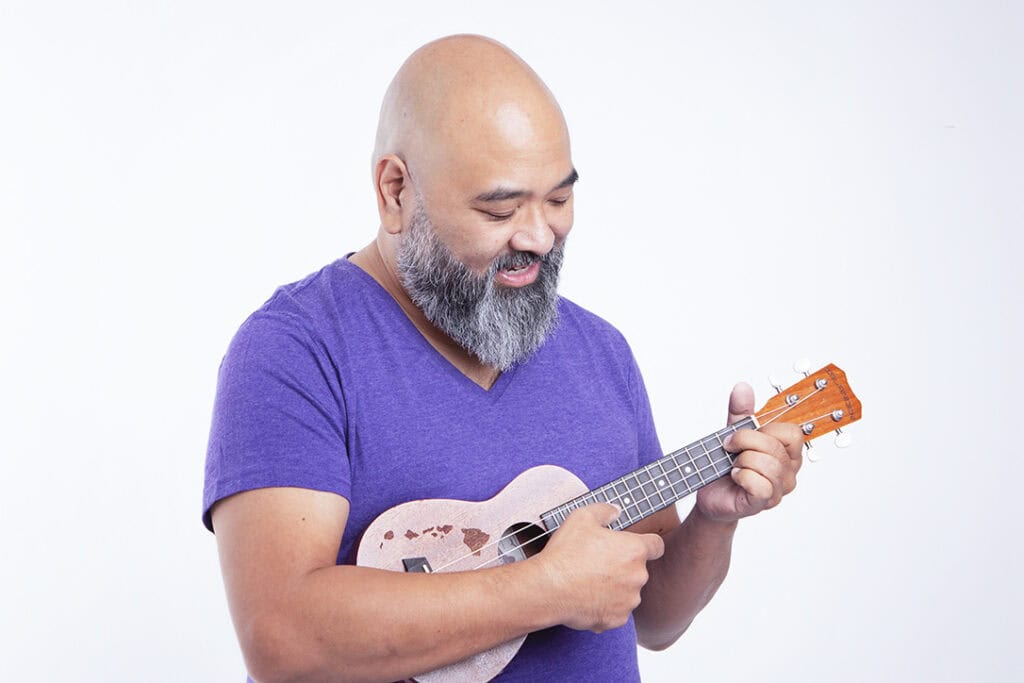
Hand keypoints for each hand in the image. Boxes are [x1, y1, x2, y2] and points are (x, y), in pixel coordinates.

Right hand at [533, 503, 664, 632]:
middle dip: (623, 567)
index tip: (636, 546)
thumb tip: (616, 511)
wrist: (548, 588)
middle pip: (638, 570)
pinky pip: (616, 611)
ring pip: (628, 592)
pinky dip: (606, 606)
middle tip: (598, 563)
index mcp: (634, 550)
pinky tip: (586, 598)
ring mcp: (629, 600)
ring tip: (589, 582)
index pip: (657, 545)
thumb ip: (605, 511)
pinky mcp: (617, 619)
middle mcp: (638, 576)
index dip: (648, 544)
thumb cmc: (566, 553)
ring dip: (616, 587)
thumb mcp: (582, 517)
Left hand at [695, 383, 802, 523]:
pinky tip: (735, 477)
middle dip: (745, 441)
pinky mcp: (762, 503)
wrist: (710, 493)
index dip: (765, 429)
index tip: (744, 433)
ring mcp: (778, 490)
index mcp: (787, 453)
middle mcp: (788, 472)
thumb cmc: (725, 466)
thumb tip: (743, 387)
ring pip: (768, 464)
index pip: (793, 433)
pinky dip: (742, 476)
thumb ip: (740, 412)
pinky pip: (759, 485)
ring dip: (742, 460)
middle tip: (729, 448)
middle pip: (775, 446)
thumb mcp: (733, 434)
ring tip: (734, 465)